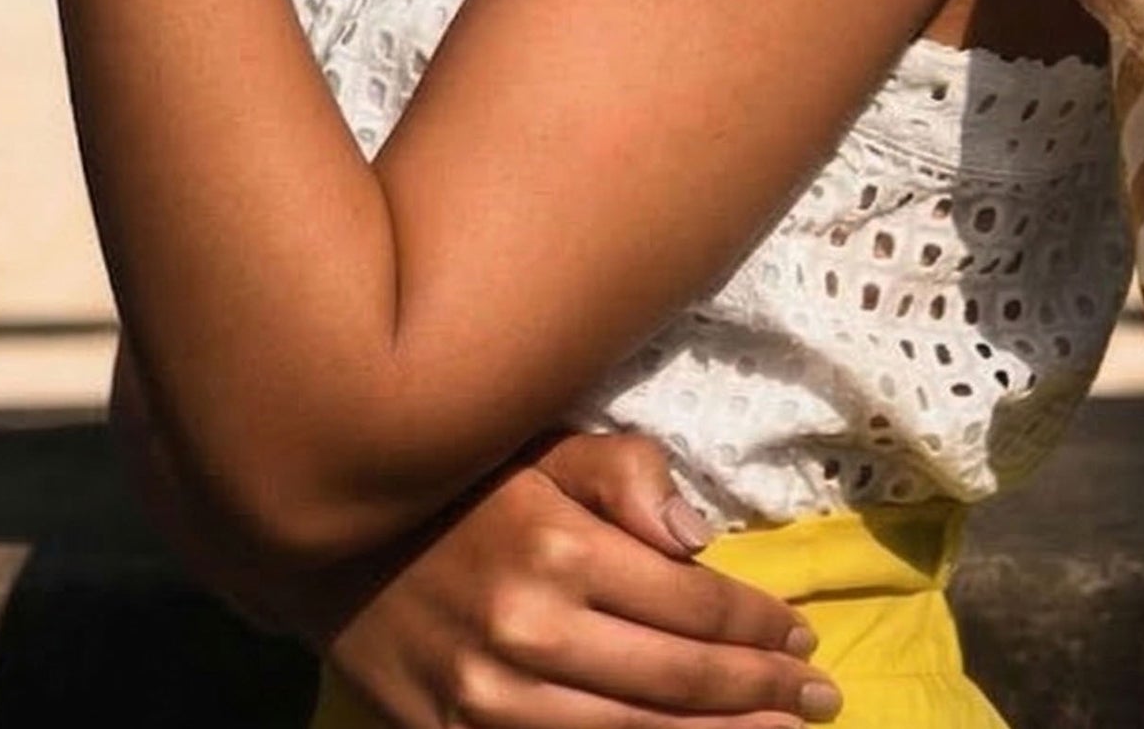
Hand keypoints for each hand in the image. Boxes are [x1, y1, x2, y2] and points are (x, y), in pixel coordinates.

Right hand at [110, 348, 832, 727]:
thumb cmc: (453, 478)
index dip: (757, 626)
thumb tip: (700, 538)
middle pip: (676, 683)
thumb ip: (620, 472)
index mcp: (556, 546)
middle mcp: (528, 630)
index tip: (801, 636)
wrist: (321, 532)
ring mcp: (489, 699)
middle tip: (822, 701)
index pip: (691, 604)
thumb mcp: (535, 442)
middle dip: (761, 695)